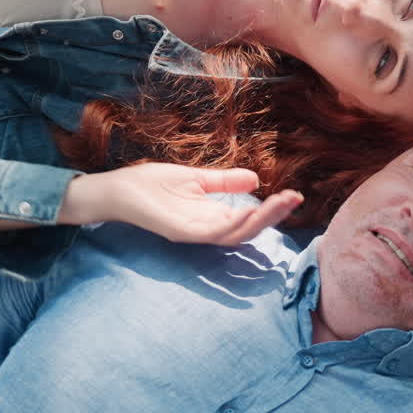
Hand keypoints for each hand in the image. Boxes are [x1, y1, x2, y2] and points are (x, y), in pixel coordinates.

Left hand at [59, 163, 302, 245]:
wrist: (117, 188)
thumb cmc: (151, 184)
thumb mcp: (196, 178)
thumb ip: (225, 181)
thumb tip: (255, 179)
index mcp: (213, 216)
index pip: (251, 218)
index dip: (274, 209)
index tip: (295, 195)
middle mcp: (207, 229)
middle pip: (249, 229)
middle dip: (274, 216)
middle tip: (294, 200)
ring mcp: (195, 233)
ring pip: (236, 234)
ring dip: (260, 220)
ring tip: (280, 204)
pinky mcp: (180, 232)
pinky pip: (212, 233)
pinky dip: (232, 224)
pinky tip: (249, 211)